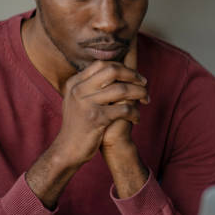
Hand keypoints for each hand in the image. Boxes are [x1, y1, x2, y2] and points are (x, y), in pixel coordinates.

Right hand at [55, 43, 147, 166]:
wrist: (68, 149)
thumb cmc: (78, 125)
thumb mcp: (77, 100)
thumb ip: (90, 86)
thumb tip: (113, 71)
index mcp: (75, 83)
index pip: (102, 64)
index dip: (122, 67)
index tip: (134, 75)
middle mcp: (79, 90)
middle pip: (113, 71)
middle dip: (133, 75)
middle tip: (144, 83)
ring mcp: (86, 103)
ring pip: (122, 90)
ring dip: (139, 93)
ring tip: (146, 100)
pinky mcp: (96, 118)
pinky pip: (124, 110)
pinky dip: (135, 113)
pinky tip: (137, 119)